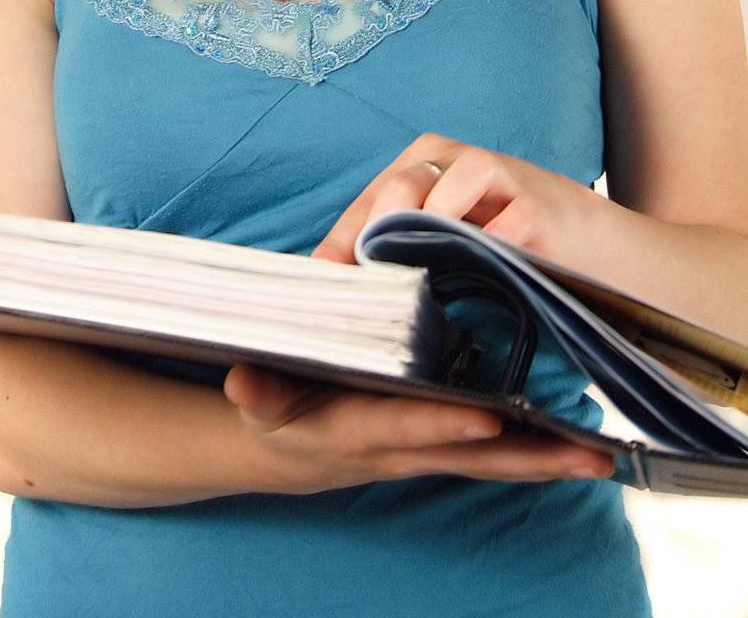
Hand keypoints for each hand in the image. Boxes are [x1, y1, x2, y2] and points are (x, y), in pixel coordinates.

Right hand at [222, 363, 614, 491]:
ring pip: (492, 462)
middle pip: (470, 459)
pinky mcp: (437, 449)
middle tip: (588, 456)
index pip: (401, 426)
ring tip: (601, 455)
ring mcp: (423, 454)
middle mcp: (398, 450)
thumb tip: (242, 381)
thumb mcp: (258, 395)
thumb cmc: (273, 406)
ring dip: (545, 459)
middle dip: (528, 457)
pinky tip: (577, 445)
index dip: (438, 425)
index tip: (483, 419)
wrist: (284, 448)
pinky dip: (534, 452)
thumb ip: (256, 386)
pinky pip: (493, 457)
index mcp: (354, 429)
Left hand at [309, 133, 601, 269]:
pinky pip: (508, 219)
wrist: (583, 239)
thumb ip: (392, 252)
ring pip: (446, 189)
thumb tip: (330, 287)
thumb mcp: (439, 240)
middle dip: (376, 237)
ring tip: (412, 274)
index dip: (340, 247)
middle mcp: (447, 161)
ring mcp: (494, 176)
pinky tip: (479, 271)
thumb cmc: (497, 240)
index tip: (320, 287)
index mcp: (416, 167)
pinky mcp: (537, 202)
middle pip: (398, 189)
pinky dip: (492, 243)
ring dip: (426, 229)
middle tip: (366, 285)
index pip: (364, 205)